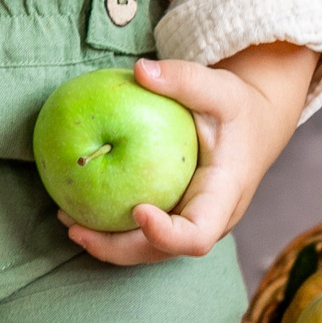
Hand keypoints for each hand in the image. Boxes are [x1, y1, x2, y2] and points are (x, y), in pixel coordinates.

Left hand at [62, 44, 313, 266]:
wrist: (254, 124)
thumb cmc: (237, 106)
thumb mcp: (219, 87)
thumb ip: (184, 79)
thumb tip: (140, 70)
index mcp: (223, 195)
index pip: (198, 234)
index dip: (167, 235)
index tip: (137, 212)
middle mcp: (209, 220)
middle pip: (163, 253)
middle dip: (118, 248)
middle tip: (75, 228)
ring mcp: (191, 222)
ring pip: (149, 250)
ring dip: (108, 243)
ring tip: (66, 221)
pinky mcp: (175, 215)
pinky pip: (143, 233)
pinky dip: (111, 227)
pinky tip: (76, 208)